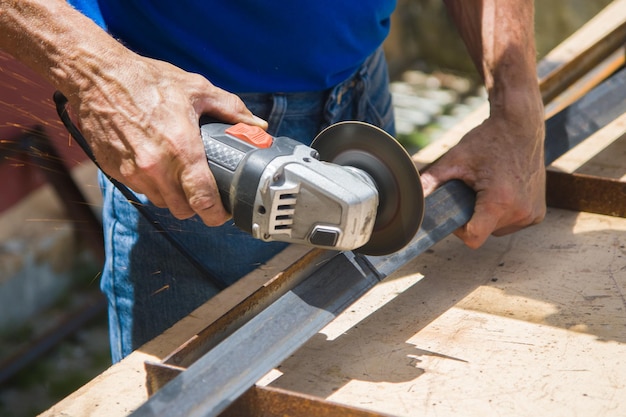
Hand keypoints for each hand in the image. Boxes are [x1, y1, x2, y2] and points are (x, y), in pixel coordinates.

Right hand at [69, 53, 266, 225]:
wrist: (98, 77)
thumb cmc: (147, 81)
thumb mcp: (197, 90)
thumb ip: (231, 109)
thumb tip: (256, 125)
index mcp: (181, 150)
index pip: (202, 201)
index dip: (217, 215)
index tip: (224, 214)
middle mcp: (156, 167)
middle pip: (183, 210)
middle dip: (196, 205)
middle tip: (203, 191)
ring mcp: (133, 172)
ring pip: (161, 202)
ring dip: (173, 196)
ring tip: (179, 175)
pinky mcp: (116, 171)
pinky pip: (140, 190)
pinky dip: (152, 184)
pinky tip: (156, 164)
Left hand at [420, 113, 545, 247]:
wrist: (521, 126)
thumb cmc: (489, 140)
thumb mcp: (456, 159)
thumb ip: (431, 181)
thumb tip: (411, 197)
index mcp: (499, 202)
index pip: (473, 238)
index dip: (460, 230)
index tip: (457, 211)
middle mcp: (520, 212)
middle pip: (485, 231)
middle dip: (474, 215)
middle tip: (474, 189)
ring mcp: (532, 214)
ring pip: (498, 229)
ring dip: (489, 214)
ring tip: (490, 187)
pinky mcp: (538, 213)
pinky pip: (513, 222)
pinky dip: (505, 212)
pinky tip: (504, 190)